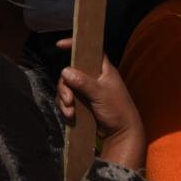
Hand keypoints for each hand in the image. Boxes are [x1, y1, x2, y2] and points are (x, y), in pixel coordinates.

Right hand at [55, 43, 144, 170]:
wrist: (121, 135)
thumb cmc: (117, 111)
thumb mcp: (101, 94)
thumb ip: (83, 82)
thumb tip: (65, 71)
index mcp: (103, 70)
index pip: (89, 50)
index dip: (76, 45)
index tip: (60, 45)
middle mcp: (93, 78)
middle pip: (71, 72)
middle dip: (65, 86)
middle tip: (68, 100)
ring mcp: (86, 91)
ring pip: (67, 87)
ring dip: (64, 99)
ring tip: (70, 112)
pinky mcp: (81, 103)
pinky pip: (67, 100)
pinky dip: (65, 107)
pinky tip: (70, 116)